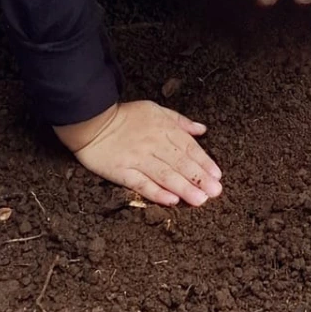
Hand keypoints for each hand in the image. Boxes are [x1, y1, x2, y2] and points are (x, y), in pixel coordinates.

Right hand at [54, 101, 222, 206]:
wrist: (93, 121)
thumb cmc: (127, 116)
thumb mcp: (157, 110)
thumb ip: (180, 122)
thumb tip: (202, 129)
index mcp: (165, 129)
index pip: (189, 148)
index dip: (204, 162)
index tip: (217, 175)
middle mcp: (154, 144)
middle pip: (180, 163)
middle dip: (199, 178)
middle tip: (215, 192)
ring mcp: (138, 159)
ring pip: (165, 175)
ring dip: (184, 188)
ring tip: (200, 200)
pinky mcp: (122, 172)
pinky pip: (142, 184)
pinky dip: (157, 192)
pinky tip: (171, 201)